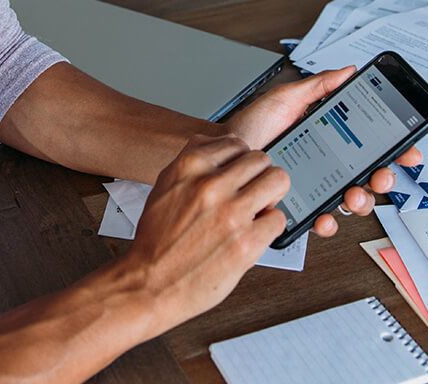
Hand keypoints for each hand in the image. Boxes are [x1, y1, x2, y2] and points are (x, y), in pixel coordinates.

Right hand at [118, 134, 288, 330]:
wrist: (149, 284)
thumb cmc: (156, 242)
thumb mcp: (164, 187)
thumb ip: (192, 165)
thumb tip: (221, 151)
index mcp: (189, 166)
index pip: (236, 143)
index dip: (240, 161)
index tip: (240, 175)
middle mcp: (211, 185)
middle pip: (262, 159)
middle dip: (259, 177)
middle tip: (253, 194)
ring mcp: (232, 213)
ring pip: (278, 180)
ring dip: (271, 196)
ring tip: (258, 210)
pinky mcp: (247, 242)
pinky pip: (278, 219)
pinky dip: (269, 227)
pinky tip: (253, 235)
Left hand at [224, 66, 422, 236]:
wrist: (222, 153)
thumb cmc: (250, 127)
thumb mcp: (285, 99)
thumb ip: (318, 86)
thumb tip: (348, 71)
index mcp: (331, 138)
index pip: (372, 145)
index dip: (395, 150)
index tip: (408, 150)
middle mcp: (328, 165)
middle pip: (370, 176)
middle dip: (384, 178)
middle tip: (380, 175)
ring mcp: (316, 188)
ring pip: (352, 200)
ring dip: (361, 201)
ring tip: (352, 194)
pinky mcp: (299, 207)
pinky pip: (322, 220)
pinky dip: (328, 222)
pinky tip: (323, 216)